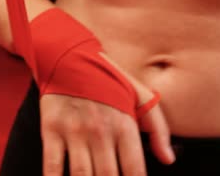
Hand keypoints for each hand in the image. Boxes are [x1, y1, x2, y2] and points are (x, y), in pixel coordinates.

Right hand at [39, 54, 174, 175]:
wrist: (69, 55)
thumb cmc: (107, 78)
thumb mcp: (140, 95)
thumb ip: (158, 128)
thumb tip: (168, 159)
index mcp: (125, 124)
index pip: (134, 170)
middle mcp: (101, 130)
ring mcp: (74, 131)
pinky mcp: (51, 129)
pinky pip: (52, 166)